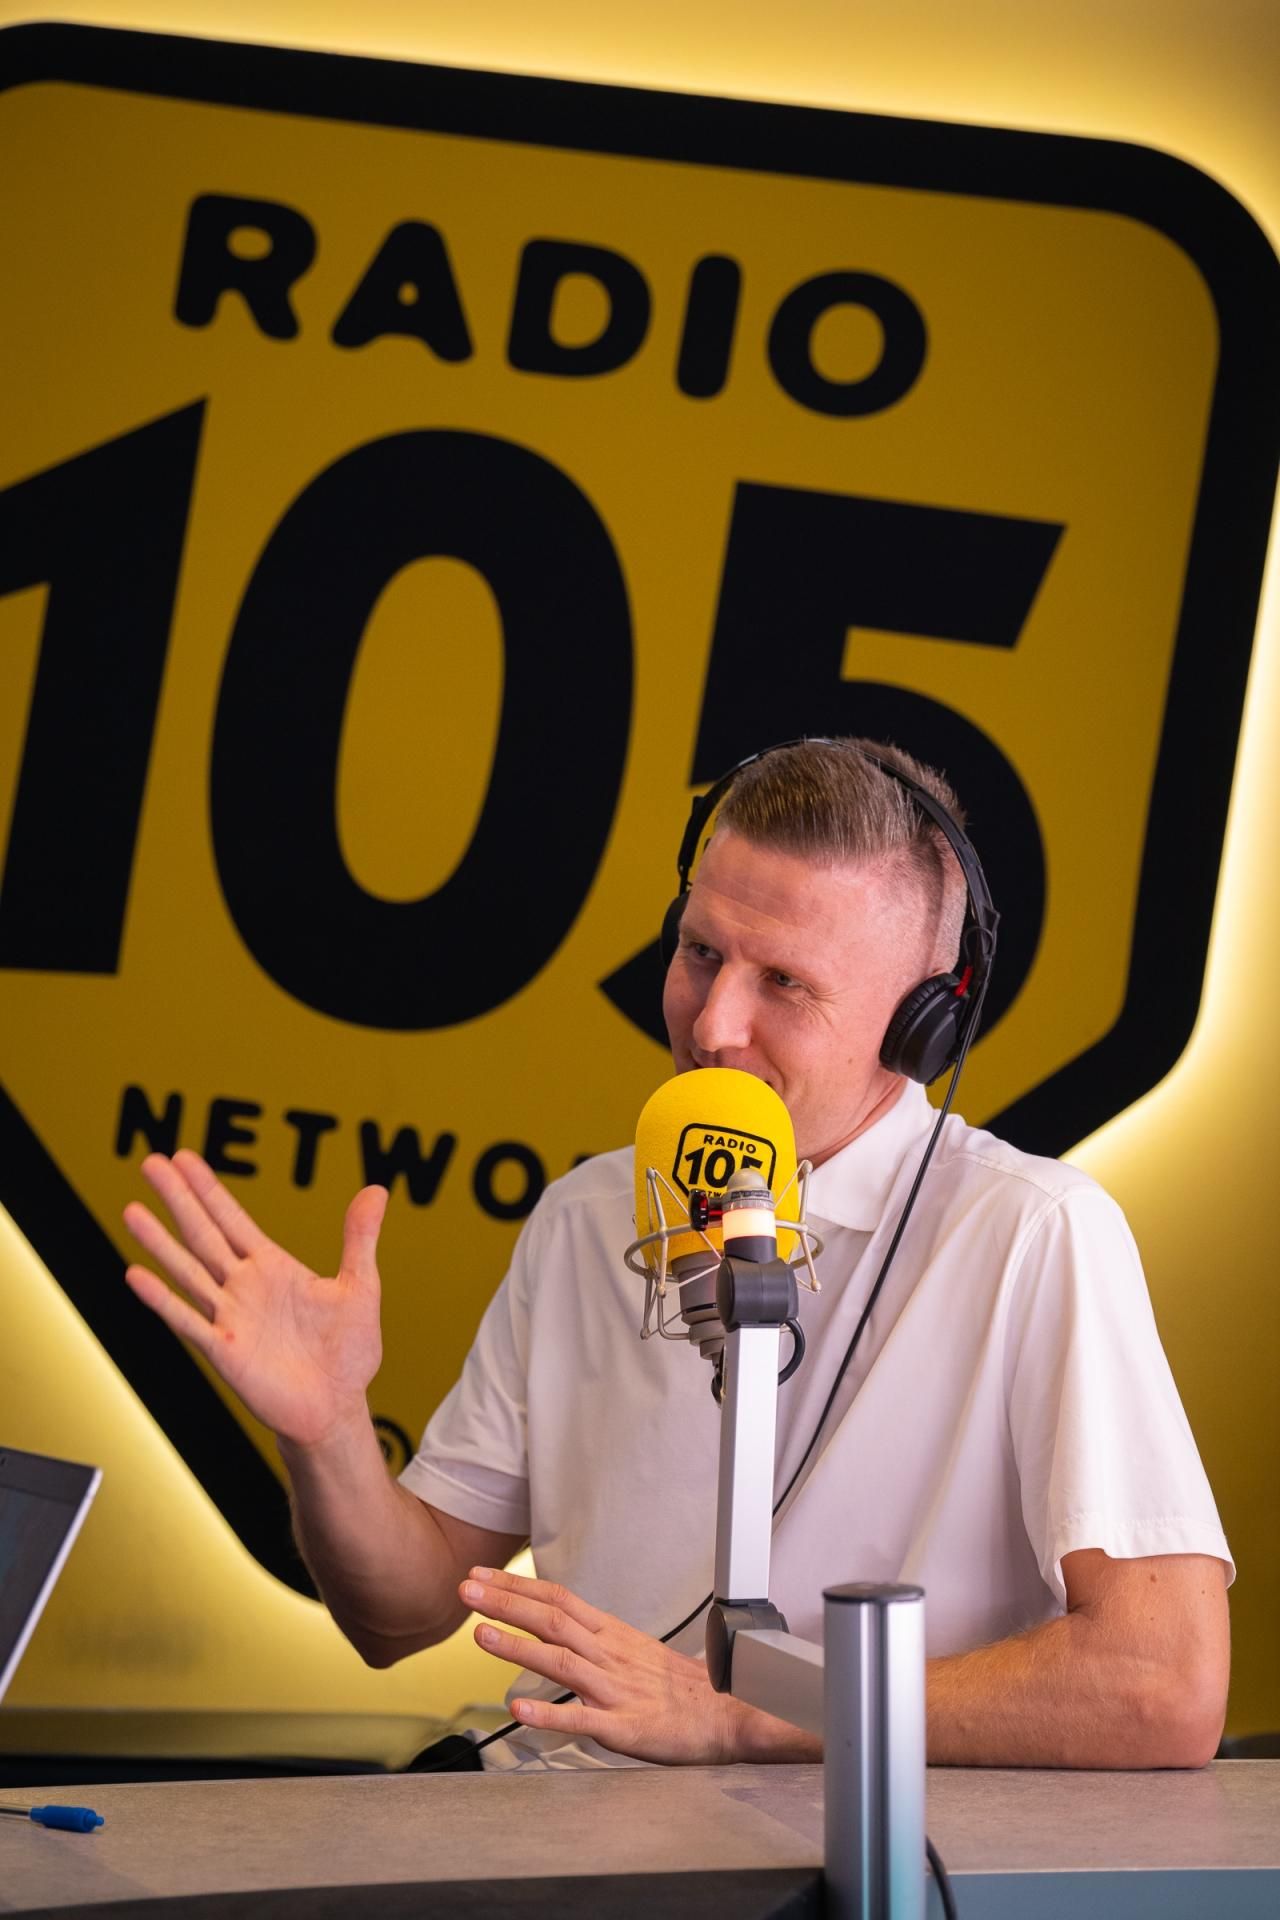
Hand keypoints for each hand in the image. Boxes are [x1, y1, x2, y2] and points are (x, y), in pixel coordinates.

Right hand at [123, 1151, 387, 1449]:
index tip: (183, 1158)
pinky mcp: (225, 1351)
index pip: (233, 1219)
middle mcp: (244, 1287)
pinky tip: (137, 1275)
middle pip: (204, 1234)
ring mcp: (230, 1317)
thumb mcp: (360, 1286)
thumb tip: (376, 1191)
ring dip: (160, 1242)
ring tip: (131, 1210)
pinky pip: (189, 1321)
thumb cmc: (348, 1352)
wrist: (337, 1408)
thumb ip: (360, 1239)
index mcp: (273, 1267)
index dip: (209, 1189)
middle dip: (178, 1199)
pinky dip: (162, 1299)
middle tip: (150, 1163)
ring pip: (188, 1271)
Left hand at [460, 1566, 816, 1765]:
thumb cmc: (681, 1689)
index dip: (518, 1585)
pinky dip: (549, 1712)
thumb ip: (594, 1638)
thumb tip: (554, 1624)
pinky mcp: (626, 1728)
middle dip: (505, 1602)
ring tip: (479, 1634)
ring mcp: (617, 1690)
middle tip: (465, 1588)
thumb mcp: (635, 1649)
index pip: (558, 1598)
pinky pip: (583, 1718)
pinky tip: (518, 1709)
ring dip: (517, 1645)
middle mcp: (611, 1655)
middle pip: (552, 1619)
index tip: (482, 1574)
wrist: (730, 1716)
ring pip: (561, 1661)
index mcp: (613, 1634)